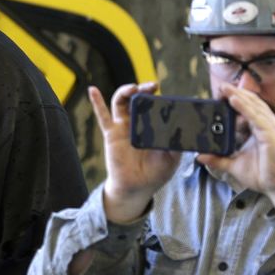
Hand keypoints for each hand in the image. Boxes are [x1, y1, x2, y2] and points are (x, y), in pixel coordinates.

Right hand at [91, 81, 179, 222]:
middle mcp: (137, 122)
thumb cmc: (155, 173)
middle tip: (153, 86)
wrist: (138, 188)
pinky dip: (97, 102)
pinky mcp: (111, 134)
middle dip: (144, 89)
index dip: (159, 97)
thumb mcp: (173, 157)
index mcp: (152, 126)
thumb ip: (176, 142)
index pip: (154, 105)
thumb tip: (182, 127)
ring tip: (133, 88)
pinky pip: (102, 116)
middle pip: (138, 98)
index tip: (167, 95)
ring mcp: (123, 127)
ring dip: (126, 91)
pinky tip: (93, 90)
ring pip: (121, 102)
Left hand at [196, 84, 274, 212]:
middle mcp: (268, 125)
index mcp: (261, 129)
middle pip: (251, 103)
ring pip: (254, 106)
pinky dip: (245, 107)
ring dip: (238, 95)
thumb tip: (200, 156)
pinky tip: (234, 100)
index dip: (236, 98)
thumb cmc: (264, 175)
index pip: (248, 108)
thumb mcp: (235, 165)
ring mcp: (271, 129)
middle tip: (220, 86)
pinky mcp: (272, 136)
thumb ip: (218, 159)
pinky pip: (256, 118)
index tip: (220, 93)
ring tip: (224, 88)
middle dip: (236, 93)